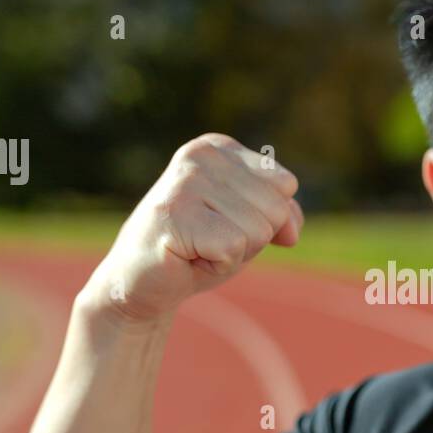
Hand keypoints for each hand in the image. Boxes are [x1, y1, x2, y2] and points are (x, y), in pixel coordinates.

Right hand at [79, 133, 303, 325]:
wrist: (141, 283)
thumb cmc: (197, 250)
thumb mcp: (249, 226)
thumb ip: (282, 217)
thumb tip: (291, 232)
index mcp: (218, 148)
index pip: (285, 184)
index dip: (266, 219)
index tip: (224, 224)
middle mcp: (200, 155)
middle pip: (275, 208)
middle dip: (251, 239)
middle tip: (208, 242)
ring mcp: (185, 181)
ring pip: (258, 230)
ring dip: (233, 254)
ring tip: (197, 249)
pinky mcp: (176, 213)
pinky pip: (234, 247)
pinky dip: (218, 265)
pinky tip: (188, 258)